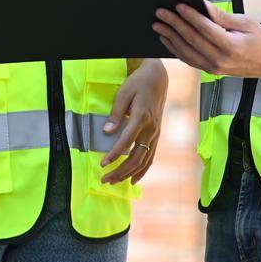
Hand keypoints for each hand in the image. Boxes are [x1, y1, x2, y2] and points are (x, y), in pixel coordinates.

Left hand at [98, 60, 166, 184]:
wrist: (157, 80)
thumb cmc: (138, 84)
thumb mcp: (123, 93)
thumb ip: (115, 114)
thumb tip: (107, 132)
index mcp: (141, 117)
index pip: (127, 141)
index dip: (115, 154)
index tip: (103, 164)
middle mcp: (151, 129)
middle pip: (136, 157)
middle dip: (120, 171)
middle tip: (105, 179)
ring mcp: (156, 134)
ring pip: (144, 160)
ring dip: (129, 173)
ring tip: (114, 181)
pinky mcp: (157, 136)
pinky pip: (151, 157)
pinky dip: (142, 170)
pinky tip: (133, 179)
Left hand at [154, 1, 260, 80]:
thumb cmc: (260, 40)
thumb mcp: (245, 22)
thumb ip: (221, 16)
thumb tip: (202, 5)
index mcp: (232, 46)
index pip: (205, 29)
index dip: (190, 16)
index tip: (177, 5)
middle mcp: (221, 60)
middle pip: (192, 40)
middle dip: (174, 24)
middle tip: (160, 12)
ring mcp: (215, 68)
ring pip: (187, 52)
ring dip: (170, 38)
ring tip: (158, 25)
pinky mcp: (211, 71)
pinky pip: (190, 60)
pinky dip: (177, 49)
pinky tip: (168, 39)